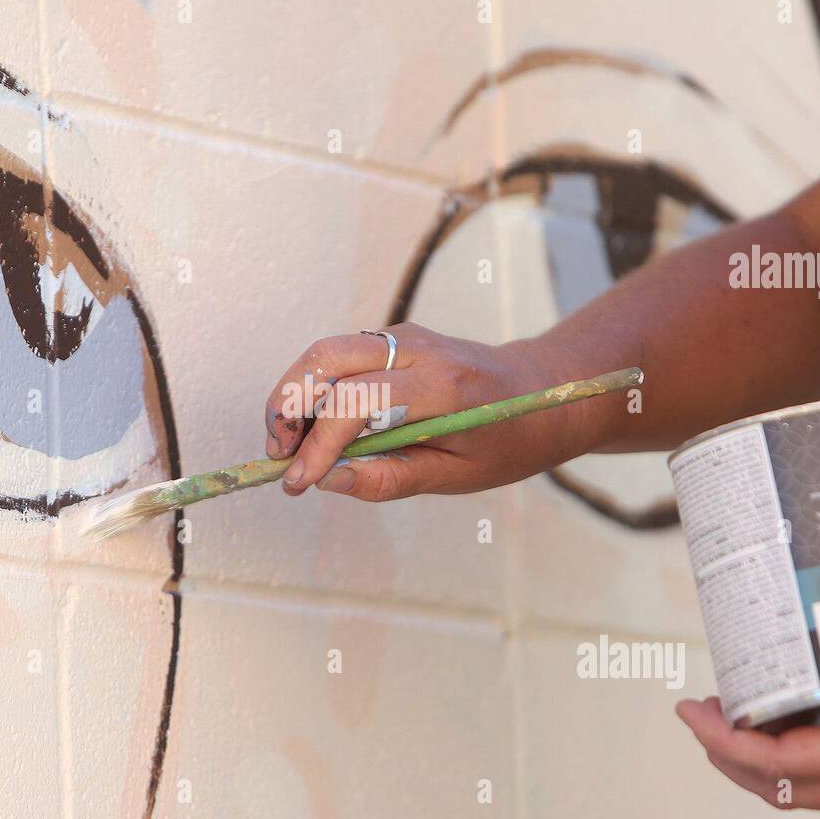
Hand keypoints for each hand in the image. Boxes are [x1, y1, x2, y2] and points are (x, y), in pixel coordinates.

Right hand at [263, 323, 579, 499]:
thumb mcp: (457, 476)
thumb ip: (390, 478)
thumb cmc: (505, 440)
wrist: (541, 392)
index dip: (319, 445)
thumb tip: (326, 480)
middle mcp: (419, 348)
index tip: (297, 482)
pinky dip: (315, 388)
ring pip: (326, 351)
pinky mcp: (394, 338)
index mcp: (442, 386)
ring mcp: (404, 336)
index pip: (358, 402)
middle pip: (327, 358)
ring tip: (289, 445)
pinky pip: (341, 356)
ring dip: (294, 395)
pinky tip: (315, 428)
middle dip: (288, 405)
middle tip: (279, 455)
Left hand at [677, 564, 819, 809]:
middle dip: (730, 755)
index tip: (691, 711)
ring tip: (737, 705)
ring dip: (762, 752)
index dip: (727, 742)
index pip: (782, 764)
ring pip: (809, 779)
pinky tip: (797, 698)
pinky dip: (801, 739)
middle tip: (700, 712)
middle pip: (783, 787)